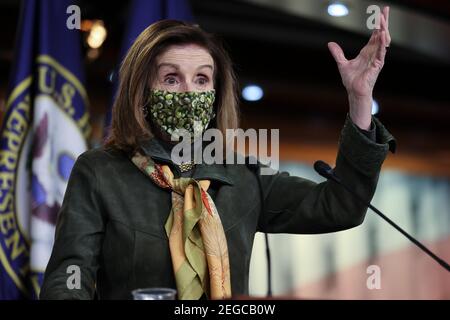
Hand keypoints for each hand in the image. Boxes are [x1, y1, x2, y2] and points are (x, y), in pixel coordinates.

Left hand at [328, 6, 390, 129]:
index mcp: (367, 51)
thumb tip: (330, 43)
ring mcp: (377, 58)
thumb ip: (337, 53)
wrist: (354, 91)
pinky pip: (381, 52)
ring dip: (383, 29)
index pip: (374, 34)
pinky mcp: (378, 65)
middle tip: (385, 9)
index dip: (377, 24)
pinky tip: (382, 34)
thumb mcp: (342, 63)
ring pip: (383, 41)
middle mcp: (374, 53)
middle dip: (383, 22)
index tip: (378, 13)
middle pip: (381, 34)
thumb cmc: (351, 80)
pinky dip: (382, 43)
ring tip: (382, 19)